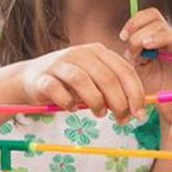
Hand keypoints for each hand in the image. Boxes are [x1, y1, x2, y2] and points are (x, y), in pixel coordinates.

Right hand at [20, 43, 146, 123]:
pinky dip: (68, 103)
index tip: (139, 113)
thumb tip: (137, 110)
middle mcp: (80, 53)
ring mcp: (60, 63)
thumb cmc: (71, 83)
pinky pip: (58, 91)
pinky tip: (72, 108)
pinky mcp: (42, 77)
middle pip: (107, 78)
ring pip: (83, 82)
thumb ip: (115, 91)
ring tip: (99, 114)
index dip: (135, 93)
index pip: (125, 70)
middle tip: (121, 120)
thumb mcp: (96, 82)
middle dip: (119, 103)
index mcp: (98, 51)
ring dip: (95, 102)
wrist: (32, 78)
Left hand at [119, 8, 171, 98]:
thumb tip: (127, 41)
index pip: (152, 17)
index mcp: (159, 38)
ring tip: (146, 47)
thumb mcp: (135, 68)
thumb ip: (132, 53)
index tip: (123, 35)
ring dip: (161, 37)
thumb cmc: (150, 88)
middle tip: (133, 49)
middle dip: (142, 33)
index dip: (136, 21)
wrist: (162, 109)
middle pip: (161, 23)